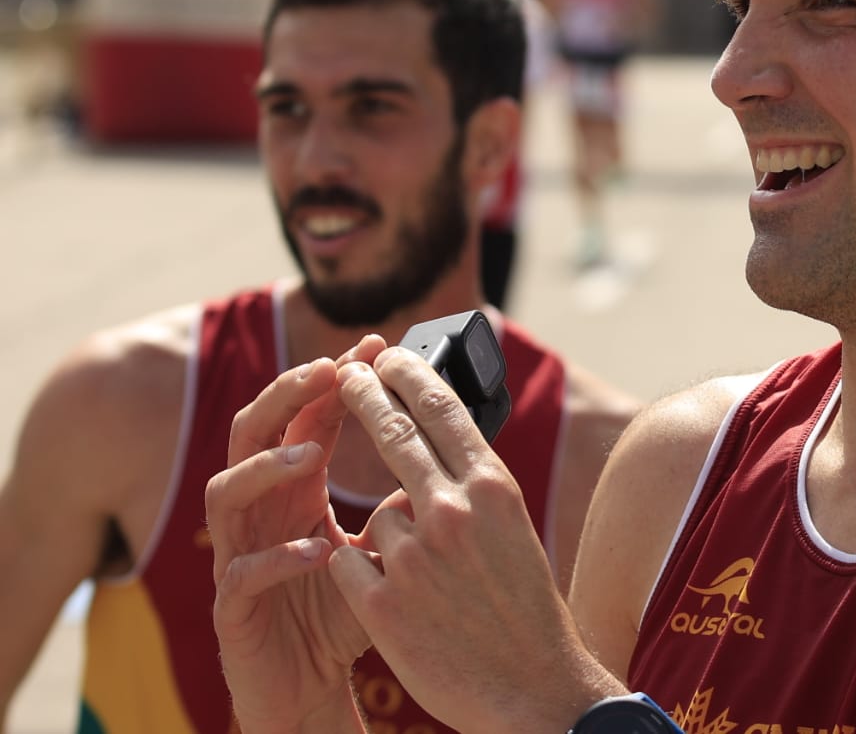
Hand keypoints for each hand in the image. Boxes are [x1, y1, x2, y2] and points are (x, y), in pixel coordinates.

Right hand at [206, 337, 385, 732]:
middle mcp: (258, 512)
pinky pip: (241, 573)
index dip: (333, 381)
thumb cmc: (343, 610)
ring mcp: (237, 555)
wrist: (310, 688)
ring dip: (267, 469)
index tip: (372, 346)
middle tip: (327, 372)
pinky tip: (315, 551)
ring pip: (226, 493)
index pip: (306, 419)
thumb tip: (449, 452)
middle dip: (286, 397)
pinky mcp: (232, 607)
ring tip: (310, 457)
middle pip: (250, 434)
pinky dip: (277, 559)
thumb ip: (400, 500)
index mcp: (293, 491)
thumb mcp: (381, 546)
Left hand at [327, 347, 621, 733]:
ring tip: (435, 587)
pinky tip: (404, 608)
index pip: (440, 409)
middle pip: (392, 433)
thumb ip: (476, 490)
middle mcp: (453, 509)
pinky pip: (350, 566)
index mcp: (494, 487)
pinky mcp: (382, 603)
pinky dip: (366, 581)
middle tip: (345, 374)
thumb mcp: (516, 530)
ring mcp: (415, 555)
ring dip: (393, 544)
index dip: (407, 375)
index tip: (385, 356)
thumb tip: (435, 459)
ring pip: (377, 520)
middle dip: (363, 396)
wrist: (535, 690)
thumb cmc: (529, 612)